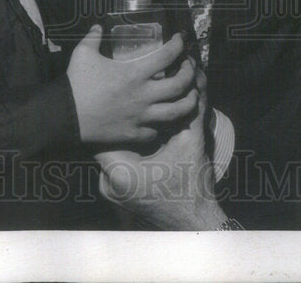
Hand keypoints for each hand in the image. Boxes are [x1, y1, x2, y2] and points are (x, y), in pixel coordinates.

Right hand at [67, 26, 196, 144]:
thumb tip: (98, 26)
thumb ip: (94, 37)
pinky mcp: (135, 134)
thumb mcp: (83, 53)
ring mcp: (142, 117)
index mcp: (135, 73)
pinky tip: (163, 117)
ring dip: (189, 101)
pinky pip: (158, 131)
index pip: (168, 56)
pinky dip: (163, 124)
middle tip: (188, 67)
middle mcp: (144, 95)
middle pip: (182, 85)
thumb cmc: (76, 84)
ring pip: (178, 112)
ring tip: (190, 94)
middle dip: (191, 74)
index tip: (180, 40)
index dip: (179, 45)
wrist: (64, 117)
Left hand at [96, 88, 226, 229]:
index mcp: (120, 170)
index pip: (104, 130)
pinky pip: (114, 166)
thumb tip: (196, 77)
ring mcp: (111, 192)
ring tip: (132, 121)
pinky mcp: (117, 195)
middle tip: (127, 104)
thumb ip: (191, 108)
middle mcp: (108, 183)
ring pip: (109, 153)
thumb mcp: (191, 141)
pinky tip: (139, 143)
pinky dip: (125, 153)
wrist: (196, 222)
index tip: (124, 98)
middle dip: (119, 123)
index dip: (116, 112)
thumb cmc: (193, 187)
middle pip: (105, 141)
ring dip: (121, 138)